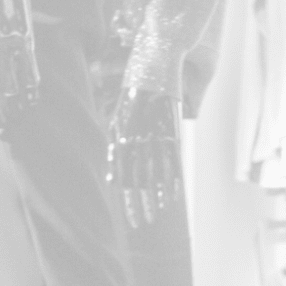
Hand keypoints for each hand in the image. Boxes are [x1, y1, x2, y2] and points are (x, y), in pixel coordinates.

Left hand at [106, 86, 182, 225]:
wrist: (155, 62)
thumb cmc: (135, 92)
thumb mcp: (120, 117)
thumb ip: (115, 146)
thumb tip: (112, 178)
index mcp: (121, 134)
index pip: (122, 176)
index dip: (126, 199)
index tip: (130, 218)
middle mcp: (135, 136)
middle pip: (136, 179)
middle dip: (139, 204)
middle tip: (142, 223)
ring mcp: (154, 133)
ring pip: (154, 174)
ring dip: (155, 197)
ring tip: (157, 214)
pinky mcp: (171, 127)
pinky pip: (172, 160)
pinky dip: (172, 180)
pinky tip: (173, 196)